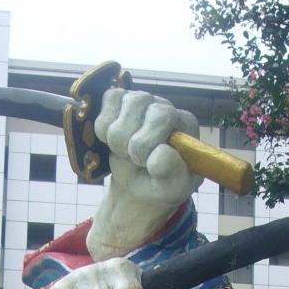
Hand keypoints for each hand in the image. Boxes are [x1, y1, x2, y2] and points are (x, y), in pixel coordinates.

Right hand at [95, 87, 201, 210]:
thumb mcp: (171, 189)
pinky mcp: (120, 101)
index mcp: (185, 123)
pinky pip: (107, 99)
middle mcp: (164, 106)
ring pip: (121, 99)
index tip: (147, 164)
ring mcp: (142, 101)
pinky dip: (103, 126)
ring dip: (116, 136)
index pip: (162, 116)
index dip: (146, 142)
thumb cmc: (159, 186)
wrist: (137, 189)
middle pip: (139, 102)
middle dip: (129, 140)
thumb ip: (172, 173)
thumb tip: (160, 153)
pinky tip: (113, 141)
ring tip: (125, 153)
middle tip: (136, 160)